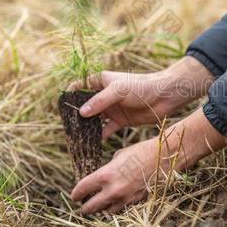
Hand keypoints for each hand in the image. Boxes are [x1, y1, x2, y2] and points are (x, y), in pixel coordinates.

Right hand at [68, 56, 214, 138]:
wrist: (166, 96)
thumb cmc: (142, 86)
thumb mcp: (119, 90)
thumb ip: (100, 101)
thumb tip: (81, 113)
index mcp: (101, 81)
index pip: (79, 87)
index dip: (69, 96)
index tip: (61, 108)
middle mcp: (104, 95)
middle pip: (84, 106)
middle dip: (75, 116)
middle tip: (66, 128)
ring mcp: (112, 109)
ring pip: (94, 120)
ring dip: (86, 128)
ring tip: (76, 139)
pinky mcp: (121, 121)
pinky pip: (106, 130)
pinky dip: (99, 136)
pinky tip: (92, 145)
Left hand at [71, 108, 225, 213]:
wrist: (165, 158)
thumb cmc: (142, 151)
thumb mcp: (120, 155)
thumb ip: (108, 168)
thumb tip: (103, 176)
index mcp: (105, 175)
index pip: (82, 189)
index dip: (76, 194)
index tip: (75, 196)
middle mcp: (113, 190)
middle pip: (90, 207)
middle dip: (85, 207)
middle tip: (82, 206)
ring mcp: (126, 198)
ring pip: (106, 212)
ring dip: (101, 210)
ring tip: (99, 206)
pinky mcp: (137, 202)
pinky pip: (122, 209)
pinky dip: (117, 208)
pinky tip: (116, 203)